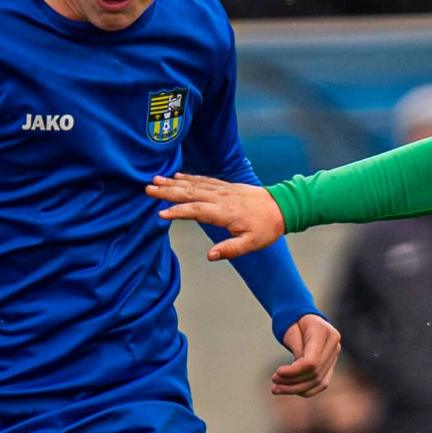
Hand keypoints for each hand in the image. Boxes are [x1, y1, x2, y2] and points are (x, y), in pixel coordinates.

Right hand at [149, 174, 285, 258]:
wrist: (282, 207)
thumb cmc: (267, 227)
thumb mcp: (252, 244)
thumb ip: (230, 249)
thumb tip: (209, 256)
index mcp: (225, 212)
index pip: (196, 211)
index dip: (178, 212)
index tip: (161, 213)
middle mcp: (221, 198)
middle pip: (190, 193)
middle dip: (168, 191)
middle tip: (148, 189)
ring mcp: (223, 190)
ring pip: (194, 184)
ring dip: (174, 182)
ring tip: (156, 179)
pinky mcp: (226, 186)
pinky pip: (204, 180)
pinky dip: (189, 177)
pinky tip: (178, 176)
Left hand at [274, 314, 340, 397]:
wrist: (302, 316)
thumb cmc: (292, 321)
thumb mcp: (290, 331)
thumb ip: (296, 350)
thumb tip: (295, 373)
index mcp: (325, 332)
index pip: (311, 361)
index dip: (294, 372)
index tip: (277, 373)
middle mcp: (334, 344)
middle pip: (315, 373)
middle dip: (292, 382)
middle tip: (273, 384)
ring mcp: (334, 355)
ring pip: (318, 381)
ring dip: (296, 389)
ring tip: (276, 389)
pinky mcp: (331, 364)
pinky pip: (321, 383)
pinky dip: (305, 390)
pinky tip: (289, 390)